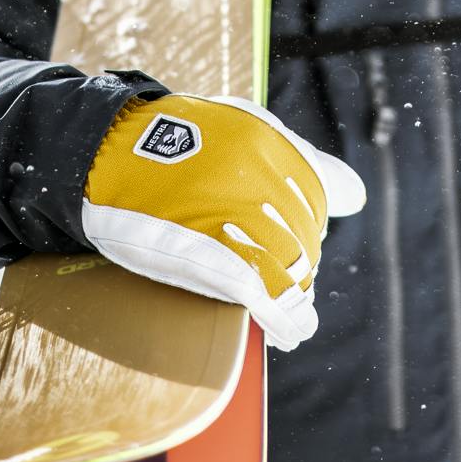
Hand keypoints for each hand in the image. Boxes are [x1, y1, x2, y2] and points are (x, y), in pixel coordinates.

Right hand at [82, 94, 365, 349]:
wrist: (103, 152)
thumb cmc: (172, 143)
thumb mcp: (240, 129)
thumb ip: (301, 161)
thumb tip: (357, 195)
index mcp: (270, 143)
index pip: (320, 192)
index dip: (313, 220)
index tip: (302, 242)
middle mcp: (262, 178)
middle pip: (304, 237)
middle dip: (300, 264)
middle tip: (288, 284)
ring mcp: (237, 217)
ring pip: (290, 269)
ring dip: (297, 298)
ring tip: (295, 318)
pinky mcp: (214, 255)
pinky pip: (265, 295)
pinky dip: (285, 319)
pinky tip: (290, 331)